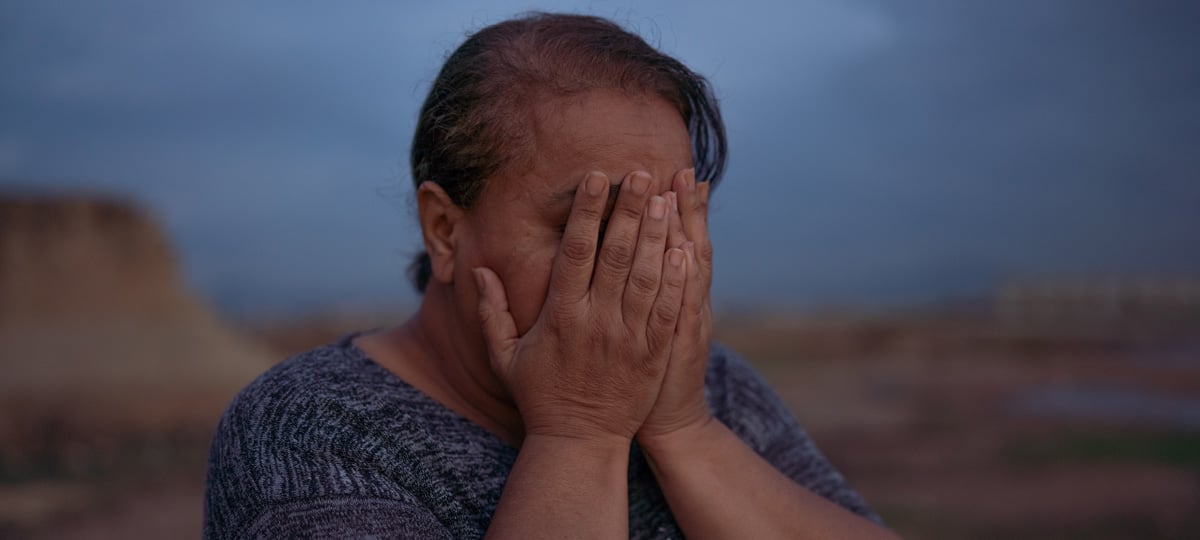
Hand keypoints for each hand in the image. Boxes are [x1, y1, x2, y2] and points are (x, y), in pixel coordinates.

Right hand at [474, 170, 689, 442]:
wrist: (579, 444)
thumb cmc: (539, 396)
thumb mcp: (504, 357)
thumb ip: (493, 312)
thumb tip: (478, 270)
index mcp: (560, 316)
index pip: (575, 252)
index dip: (587, 212)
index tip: (596, 177)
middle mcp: (596, 323)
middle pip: (617, 255)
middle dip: (630, 210)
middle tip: (643, 172)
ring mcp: (628, 339)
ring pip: (647, 277)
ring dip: (658, 235)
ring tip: (668, 197)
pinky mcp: (653, 356)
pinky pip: (668, 312)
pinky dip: (678, 281)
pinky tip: (686, 250)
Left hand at [637, 168, 715, 445]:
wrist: (670, 421)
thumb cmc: (655, 370)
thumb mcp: (668, 324)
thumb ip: (660, 285)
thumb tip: (659, 246)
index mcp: (678, 295)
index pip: (682, 242)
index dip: (683, 210)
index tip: (679, 175)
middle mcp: (686, 302)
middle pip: (686, 246)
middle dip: (682, 209)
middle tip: (679, 169)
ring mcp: (682, 323)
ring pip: (686, 270)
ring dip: (681, 231)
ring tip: (676, 193)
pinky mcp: (674, 348)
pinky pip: (681, 308)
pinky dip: (685, 281)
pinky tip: (684, 252)